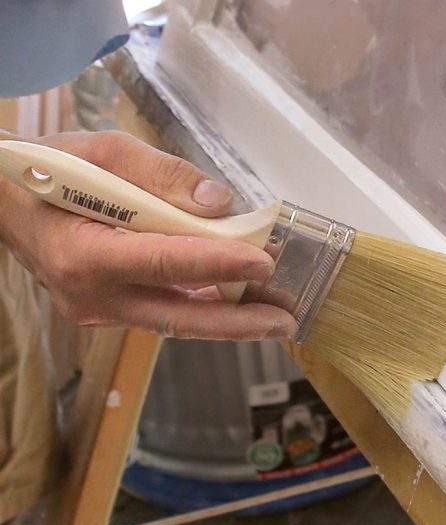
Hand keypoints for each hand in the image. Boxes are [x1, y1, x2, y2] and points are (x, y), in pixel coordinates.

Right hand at [0, 130, 296, 339]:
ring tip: (277, 317)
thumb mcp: (101, 151)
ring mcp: (101, 311)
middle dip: (239, 322)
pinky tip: (242, 303)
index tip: (265, 261)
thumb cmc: (48, 171)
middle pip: (179, 315)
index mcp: (82, 253)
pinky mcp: (112, 312)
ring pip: (177, 320)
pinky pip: (167, 312)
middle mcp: (92, 296)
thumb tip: (218, 204)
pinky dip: (205, 307)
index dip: (218, 263)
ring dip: (230, 319)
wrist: (6, 206)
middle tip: (286, 322)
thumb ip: (162, 176)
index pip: (164, 261)